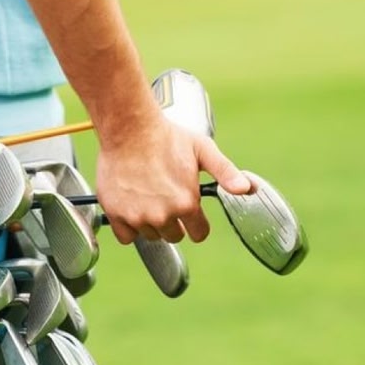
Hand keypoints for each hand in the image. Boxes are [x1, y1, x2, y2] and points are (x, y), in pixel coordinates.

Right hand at [95, 117, 251, 244]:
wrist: (129, 128)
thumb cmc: (166, 137)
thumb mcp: (203, 150)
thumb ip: (226, 172)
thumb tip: (248, 189)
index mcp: (186, 203)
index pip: (199, 234)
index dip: (197, 222)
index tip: (190, 211)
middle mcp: (163, 215)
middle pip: (174, 236)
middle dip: (173, 221)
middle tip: (166, 196)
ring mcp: (138, 216)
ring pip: (150, 235)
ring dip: (151, 222)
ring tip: (148, 195)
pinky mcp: (116, 214)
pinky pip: (127, 236)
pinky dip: (129, 226)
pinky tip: (132, 205)